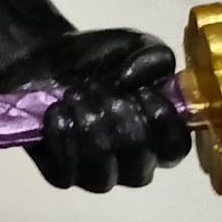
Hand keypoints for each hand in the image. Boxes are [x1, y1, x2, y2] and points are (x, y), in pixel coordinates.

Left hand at [7, 28, 191, 190]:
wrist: (45, 58)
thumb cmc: (100, 59)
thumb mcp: (135, 45)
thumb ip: (153, 57)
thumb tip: (134, 81)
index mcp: (159, 135)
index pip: (175, 148)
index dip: (163, 125)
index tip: (143, 93)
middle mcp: (134, 162)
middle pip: (139, 164)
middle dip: (118, 121)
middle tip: (96, 87)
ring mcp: (99, 173)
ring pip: (104, 176)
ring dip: (88, 130)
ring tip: (73, 95)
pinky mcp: (63, 174)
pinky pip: (66, 174)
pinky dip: (62, 139)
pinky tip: (57, 111)